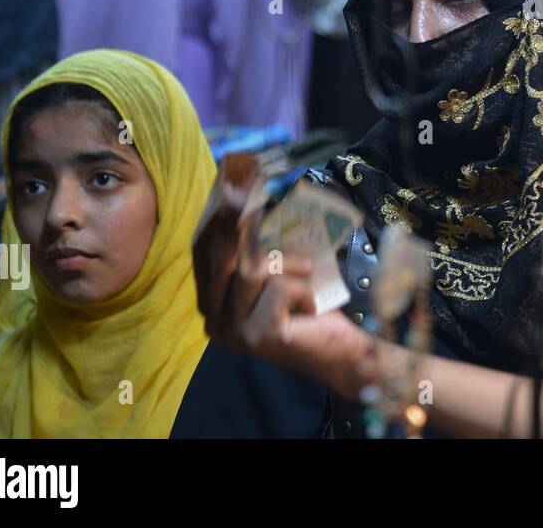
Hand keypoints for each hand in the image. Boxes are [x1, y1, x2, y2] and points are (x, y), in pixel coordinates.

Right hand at [192, 176, 376, 397]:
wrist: (339, 352)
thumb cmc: (307, 305)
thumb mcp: (278, 270)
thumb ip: (257, 245)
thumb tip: (246, 196)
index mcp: (212, 301)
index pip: (203, 253)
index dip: (217, 220)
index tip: (232, 189)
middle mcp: (214, 319)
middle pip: (221, 258)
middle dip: (243, 224)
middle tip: (261, 203)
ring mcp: (233, 331)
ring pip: (251, 271)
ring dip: (287, 262)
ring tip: (308, 269)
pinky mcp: (259, 337)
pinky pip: (277, 289)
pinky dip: (301, 287)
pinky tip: (311, 304)